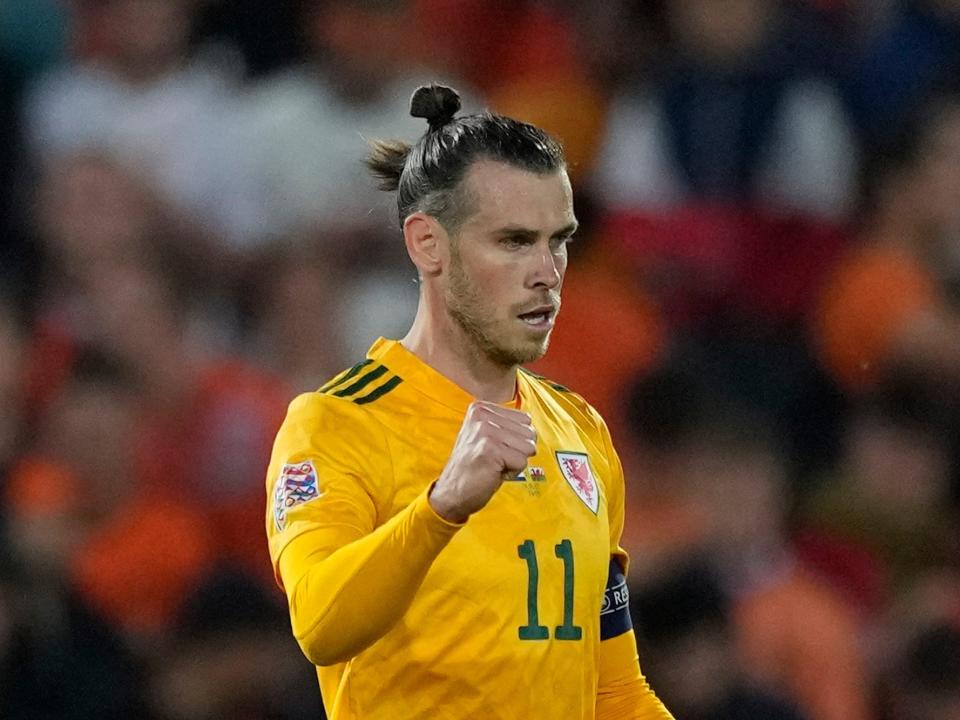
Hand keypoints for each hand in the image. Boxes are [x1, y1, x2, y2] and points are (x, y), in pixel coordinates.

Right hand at [429, 401, 536, 522]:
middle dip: (517, 451)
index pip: (525, 419)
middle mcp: (482, 415)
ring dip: (515, 461)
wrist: (451, 493)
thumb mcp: (487, 436)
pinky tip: (493, 473)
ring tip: (494, 465)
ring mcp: (485, 431)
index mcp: (481, 408)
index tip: (494, 449)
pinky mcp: (490, 449)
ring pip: (528, 447)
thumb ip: (506, 425)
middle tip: (494, 459)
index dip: (516, 440)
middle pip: (529, 432)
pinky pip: (522, 462)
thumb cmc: (474, 467)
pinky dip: (512, 472)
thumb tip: (532, 428)